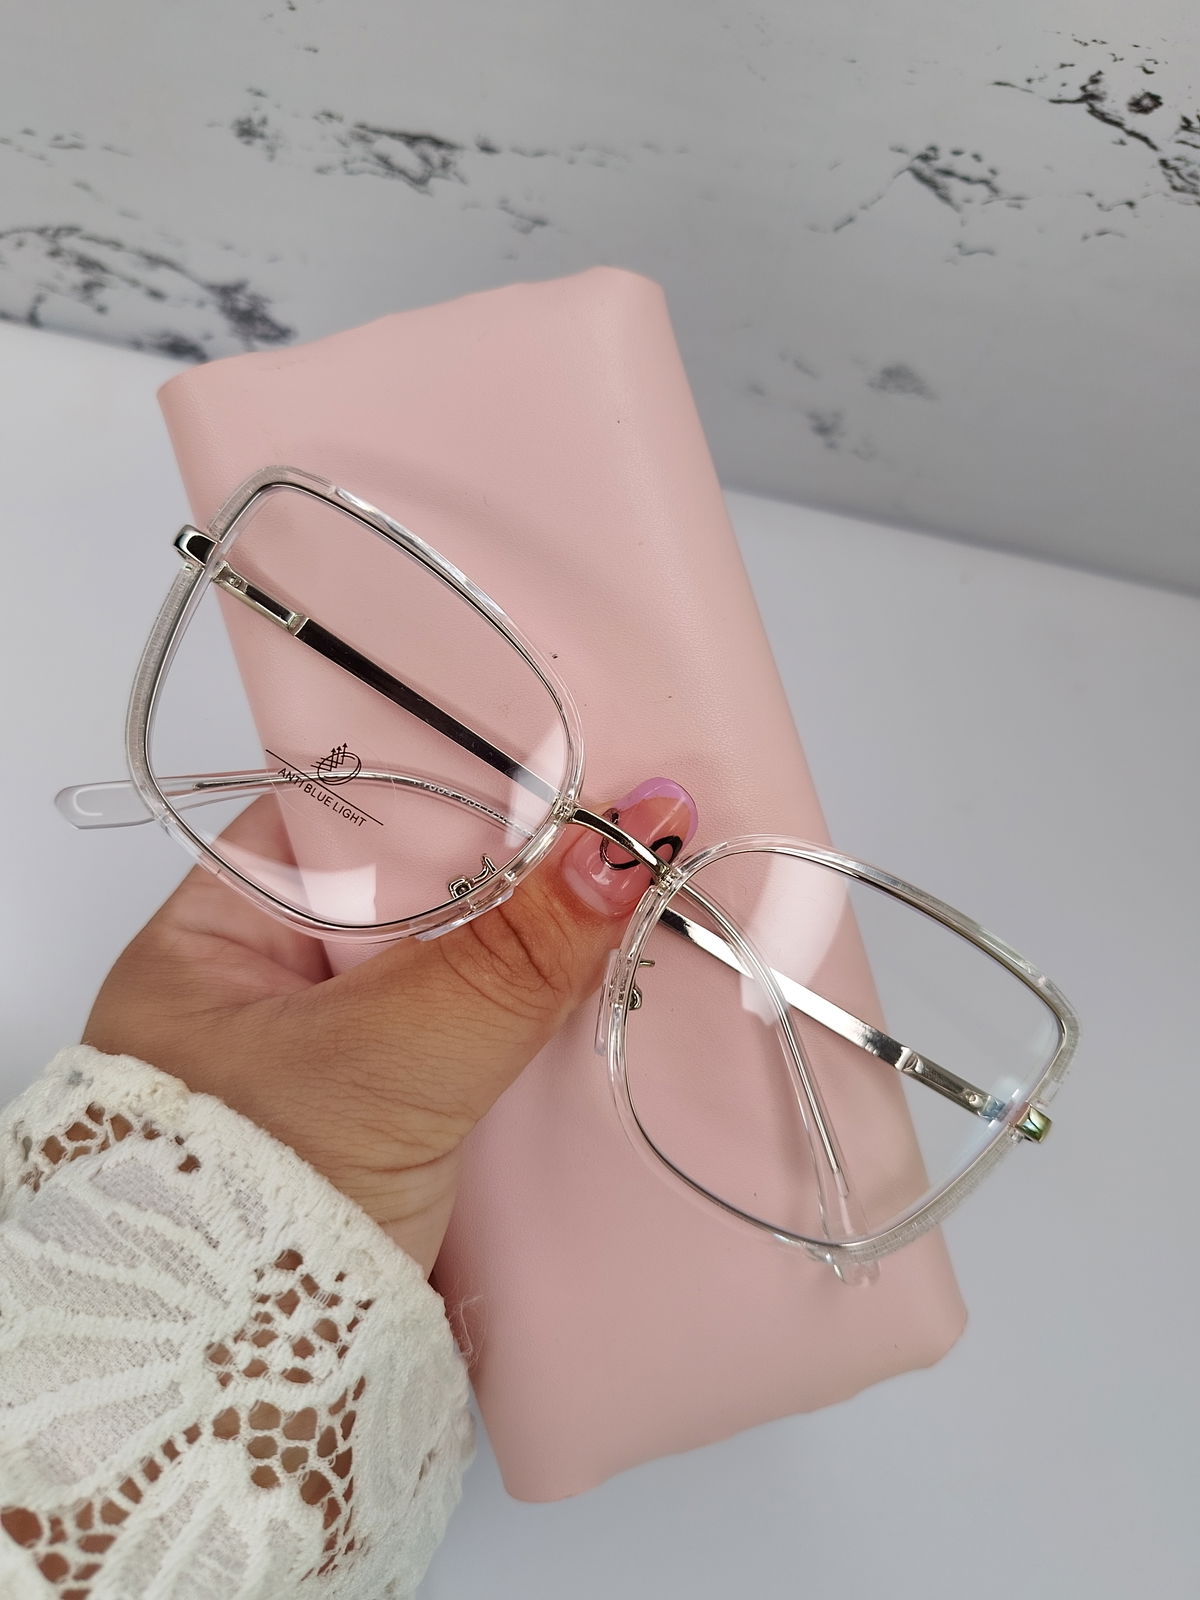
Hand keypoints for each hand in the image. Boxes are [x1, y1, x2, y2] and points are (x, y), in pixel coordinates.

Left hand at [83, 778, 696, 1274]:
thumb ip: (512, 949)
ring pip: (449, 965)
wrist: (255, 1389)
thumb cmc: (266, 1205)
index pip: (345, 818)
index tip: (555, 773)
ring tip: (627, 898)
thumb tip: (627, 840)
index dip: (451, 791)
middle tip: (616, 834)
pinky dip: (525, 1020)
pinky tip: (595, 990)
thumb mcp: (396, 1052)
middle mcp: (265, 985)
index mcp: (218, 935)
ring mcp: (328, 1052)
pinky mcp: (387, 1115)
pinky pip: (468, 1033)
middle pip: (410, 890)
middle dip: (510, 873)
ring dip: (529, 953)